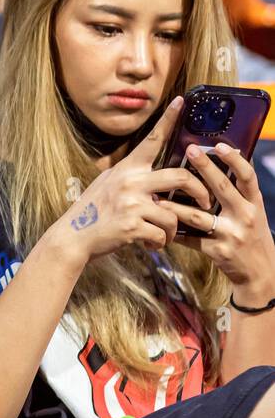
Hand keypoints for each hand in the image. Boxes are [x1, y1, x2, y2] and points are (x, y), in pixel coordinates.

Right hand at [53, 96, 211, 260]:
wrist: (73, 237)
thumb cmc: (94, 212)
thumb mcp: (109, 185)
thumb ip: (132, 178)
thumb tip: (157, 178)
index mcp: (126, 169)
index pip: (152, 140)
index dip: (168, 119)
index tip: (181, 101)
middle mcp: (130, 181)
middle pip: (181, 177)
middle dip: (200, 192)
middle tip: (204, 203)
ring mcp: (131, 203)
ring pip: (174, 214)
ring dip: (173, 229)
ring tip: (161, 235)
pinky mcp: (132, 225)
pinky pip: (162, 235)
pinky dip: (159, 243)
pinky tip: (147, 244)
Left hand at [162, 143, 274, 297]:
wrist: (261, 272)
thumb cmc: (251, 235)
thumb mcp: (252, 212)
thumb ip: (239, 193)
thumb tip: (223, 161)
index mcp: (255, 204)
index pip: (247, 177)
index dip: (235, 160)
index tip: (219, 145)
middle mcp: (246, 216)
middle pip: (223, 188)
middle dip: (206, 168)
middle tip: (189, 150)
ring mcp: (232, 234)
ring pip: (198, 216)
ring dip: (174, 205)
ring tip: (156, 195)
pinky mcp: (218, 251)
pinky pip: (190, 238)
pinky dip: (174, 231)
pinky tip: (158, 223)